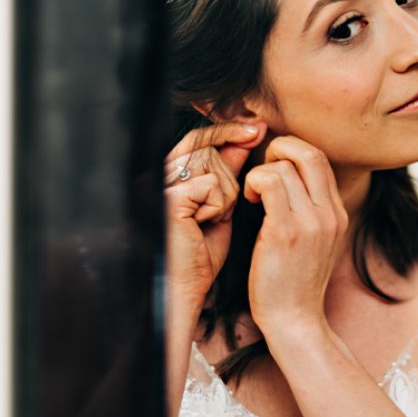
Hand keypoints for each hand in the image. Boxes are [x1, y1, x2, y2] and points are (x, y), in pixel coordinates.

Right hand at [164, 121, 265, 303]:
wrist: (185, 287)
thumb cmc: (200, 252)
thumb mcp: (220, 204)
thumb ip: (229, 170)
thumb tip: (249, 135)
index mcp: (170, 173)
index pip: (200, 137)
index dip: (228, 130)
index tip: (257, 129)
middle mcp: (160, 173)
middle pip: (210, 149)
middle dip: (228, 175)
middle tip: (223, 206)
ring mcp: (161, 183)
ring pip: (213, 167)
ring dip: (224, 196)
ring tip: (208, 221)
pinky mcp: (168, 197)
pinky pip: (211, 185)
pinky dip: (217, 207)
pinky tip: (202, 225)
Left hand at [243, 136, 348, 334]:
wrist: (295, 320)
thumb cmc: (295, 282)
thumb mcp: (316, 241)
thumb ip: (311, 210)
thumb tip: (291, 179)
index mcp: (337, 213)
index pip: (320, 158)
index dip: (293, 151)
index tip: (274, 166)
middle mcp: (329, 214)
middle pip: (308, 152)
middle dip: (279, 149)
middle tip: (262, 169)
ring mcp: (310, 223)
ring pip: (284, 166)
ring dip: (260, 171)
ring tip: (252, 194)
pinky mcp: (285, 232)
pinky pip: (268, 184)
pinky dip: (253, 183)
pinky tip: (249, 201)